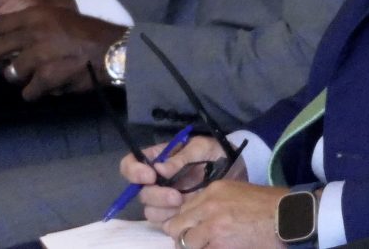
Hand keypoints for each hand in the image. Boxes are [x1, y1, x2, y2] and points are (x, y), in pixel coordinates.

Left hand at [0, 5, 123, 99]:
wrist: (115, 50)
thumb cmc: (90, 32)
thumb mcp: (61, 16)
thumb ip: (35, 23)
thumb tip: (8, 36)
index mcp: (37, 14)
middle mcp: (35, 31)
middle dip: (0, 61)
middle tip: (13, 65)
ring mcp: (40, 55)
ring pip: (10, 73)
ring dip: (22, 77)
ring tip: (36, 75)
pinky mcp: (47, 76)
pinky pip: (28, 91)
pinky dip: (37, 92)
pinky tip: (49, 86)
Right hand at [122, 136, 240, 225]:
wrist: (238, 168)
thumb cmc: (217, 151)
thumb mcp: (202, 147)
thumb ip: (181, 157)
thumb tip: (159, 170)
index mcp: (159, 158)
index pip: (131, 163)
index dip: (134, 171)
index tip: (150, 176)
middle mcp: (157, 179)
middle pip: (140, 192)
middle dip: (156, 195)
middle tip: (176, 196)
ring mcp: (165, 197)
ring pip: (149, 209)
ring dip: (163, 208)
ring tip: (183, 202)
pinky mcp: (175, 212)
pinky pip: (163, 221)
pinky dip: (171, 218)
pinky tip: (185, 211)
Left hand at [163, 180, 286, 248]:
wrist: (288, 217)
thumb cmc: (269, 206)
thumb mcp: (239, 193)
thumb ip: (216, 202)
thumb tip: (198, 219)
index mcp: (214, 190)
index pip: (183, 208)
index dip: (185, 222)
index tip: (192, 230)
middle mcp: (208, 205)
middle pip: (175, 226)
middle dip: (183, 236)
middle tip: (199, 242)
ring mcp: (211, 225)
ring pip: (184, 243)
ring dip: (195, 247)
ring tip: (213, 245)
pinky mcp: (217, 244)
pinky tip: (223, 248)